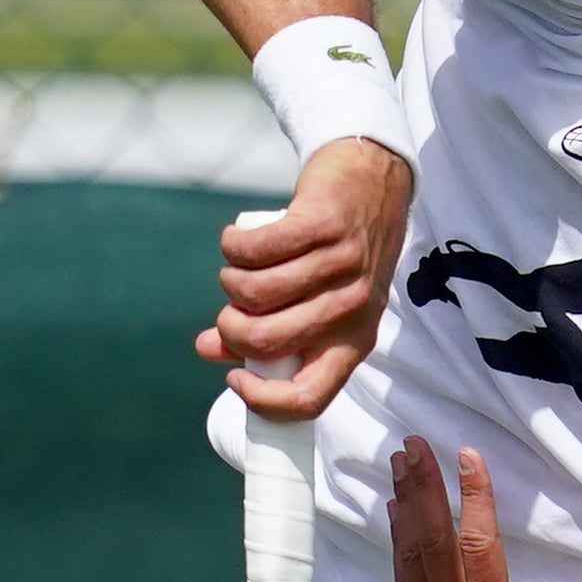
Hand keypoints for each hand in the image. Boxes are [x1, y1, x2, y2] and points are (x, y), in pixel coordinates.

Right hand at [196, 141, 414, 419]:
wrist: (373, 182)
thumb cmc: (336, 255)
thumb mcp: (316, 302)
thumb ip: (264, 330)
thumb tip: (207, 348)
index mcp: (355, 342)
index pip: (309, 398)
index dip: (262, 398)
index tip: (236, 376)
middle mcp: (353, 309)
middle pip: (266, 341)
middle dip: (230, 327)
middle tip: (232, 308)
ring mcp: (341, 266)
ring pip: (253, 292)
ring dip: (230, 280)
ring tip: (240, 267)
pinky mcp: (322, 224)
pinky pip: (253, 249)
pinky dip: (233, 245)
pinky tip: (238, 241)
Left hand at [381, 437, 581, 581]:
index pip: (476, 546)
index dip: (472, 497)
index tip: (465, 455)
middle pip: (430, 543)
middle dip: (421, 490)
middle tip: (411, 446)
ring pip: (409, 559)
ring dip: (404, 510)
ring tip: (400, 465)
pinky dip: (400, 545)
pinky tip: (398, 516)